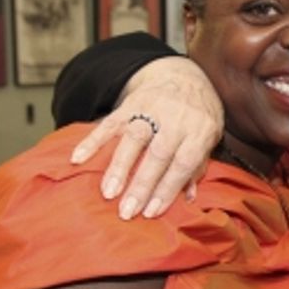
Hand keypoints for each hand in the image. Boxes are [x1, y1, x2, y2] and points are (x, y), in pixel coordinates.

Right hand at [69, 55, 223, 218]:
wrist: (184, 77)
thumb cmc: (198, 116)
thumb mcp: (210, 137)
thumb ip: (198, 166)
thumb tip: (188, 198)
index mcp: (199, 129)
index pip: (183, 162)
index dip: (167, 188)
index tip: (152, 212)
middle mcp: (176, 118)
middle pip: (157, 154)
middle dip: (141, 185)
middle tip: (127, 211)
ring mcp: (151, 109)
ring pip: (133, 138)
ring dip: (119, 167)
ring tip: (107, 193)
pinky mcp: (130, 104)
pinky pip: (109, 123)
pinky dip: (92, 141)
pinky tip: (79, 159)